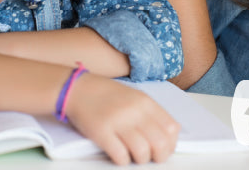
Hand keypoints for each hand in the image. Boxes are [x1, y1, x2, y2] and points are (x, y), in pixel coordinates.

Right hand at [65, 74, 179, 164]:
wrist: (78, 88)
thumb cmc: (106, 94)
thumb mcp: (133, 96)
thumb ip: (150, 113)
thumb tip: (168, 138)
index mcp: (144, 101)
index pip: (171, 129)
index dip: (170, 144)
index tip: (162, 147)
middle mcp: (134, 110)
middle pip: (160, 143)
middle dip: (158, 156)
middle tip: (149, 156)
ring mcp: (117, 121)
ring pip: (142, 152)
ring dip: (140, 160)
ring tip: (132, 155)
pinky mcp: (101, 132)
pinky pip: (121, 156)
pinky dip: (123, 160)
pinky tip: (118, 153)